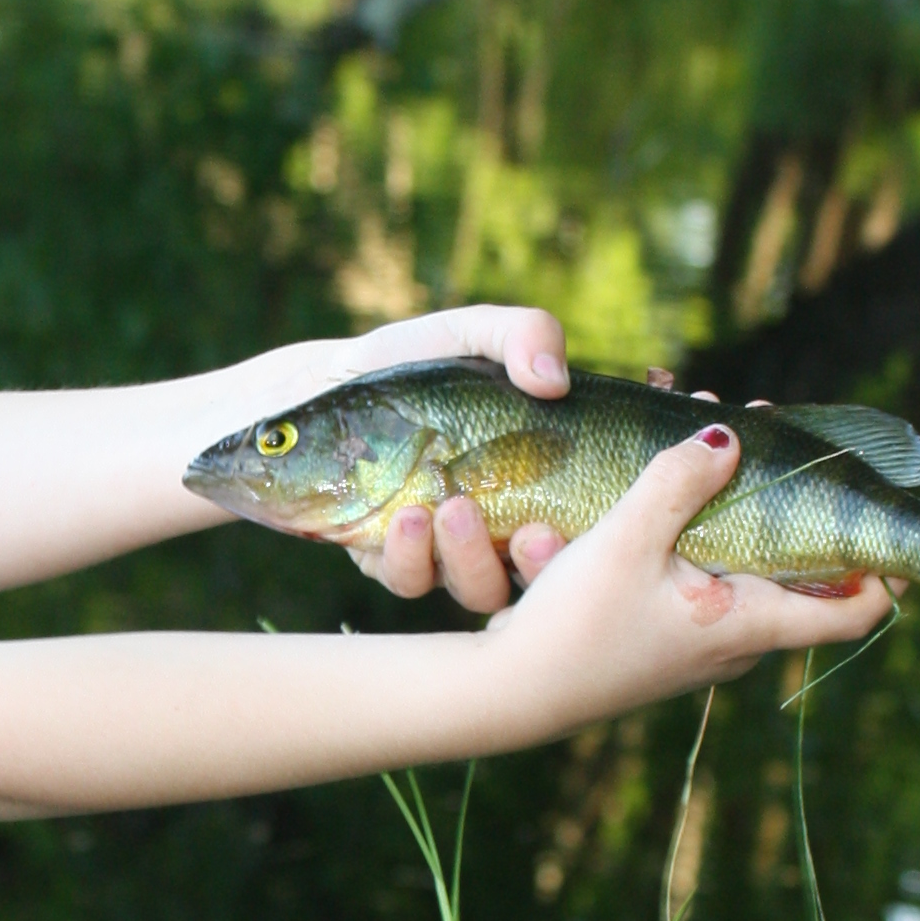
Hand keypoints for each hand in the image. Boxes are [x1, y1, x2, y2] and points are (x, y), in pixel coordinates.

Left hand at [339, 301, 570, 611]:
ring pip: (474, 587)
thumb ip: (523, 334)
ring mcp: (447, 552)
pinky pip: (408, 580)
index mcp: (538, 483)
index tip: (578, 516)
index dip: (593, 535)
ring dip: (469, 557)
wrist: (326, 387)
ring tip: (452, 509)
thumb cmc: (415, 363)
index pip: (584, 527)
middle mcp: (501, 529)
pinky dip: (410, 556)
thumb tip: (553, 379)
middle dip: (538, 565)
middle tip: (532, 534)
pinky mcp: (392, 561)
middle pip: (536, 574)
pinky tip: (406, 517)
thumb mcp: (471, 333)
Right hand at [489, 422, 890, 735]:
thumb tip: (729, 439)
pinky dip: (698, 538)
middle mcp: (738, 643)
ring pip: (746, 572)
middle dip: (786, 507)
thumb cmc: (574, 626)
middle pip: (798, 577)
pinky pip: (705, 582)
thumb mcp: (626, 540)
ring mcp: (703, 646)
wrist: (508, 691)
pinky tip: (660, 497)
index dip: (884, 568)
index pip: (855, 611)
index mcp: (749, 624)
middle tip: (761, 440)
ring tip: (704, 450)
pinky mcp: (667, 640)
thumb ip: (678, 482)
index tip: (887, 517)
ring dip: (734, 514)